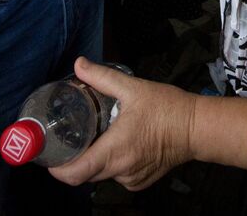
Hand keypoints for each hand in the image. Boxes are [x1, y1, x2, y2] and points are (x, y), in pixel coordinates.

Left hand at [47, 57, 197, 191]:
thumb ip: (102, 77)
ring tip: (96, 137)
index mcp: (115, 150)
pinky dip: (112, 163)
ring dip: (95, 159)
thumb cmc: (168, 108)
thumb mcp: (133, 88)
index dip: (57, 168)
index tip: (49, 155)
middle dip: (74, 159)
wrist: (197, 128)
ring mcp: (131, 179)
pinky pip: (117, 175)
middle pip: (85, 174)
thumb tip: (79, 64)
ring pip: (101, 174)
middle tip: (70, 138)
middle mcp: (121, 170)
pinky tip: (119, 144)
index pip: (75, 173)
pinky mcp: (141, 181)